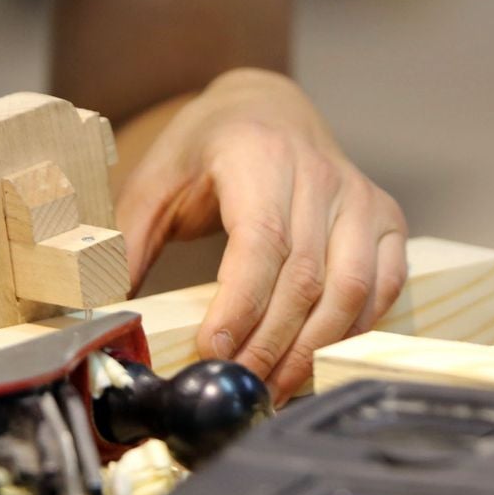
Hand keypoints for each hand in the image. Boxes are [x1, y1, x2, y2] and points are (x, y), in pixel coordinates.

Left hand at [115, 68, 406, 403]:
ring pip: (350, 289)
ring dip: (312, 350)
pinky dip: (353, 331)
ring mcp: (358, 195)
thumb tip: (108, 311)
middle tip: (235, 386)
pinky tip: (316, 357)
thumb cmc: (206, 146)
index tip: (213, 351)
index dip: (241, 305)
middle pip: (304, 277)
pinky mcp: (385, 217)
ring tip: (271, 387)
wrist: (266, 106)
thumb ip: (129, 241)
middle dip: (270, 344)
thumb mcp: (155, 179)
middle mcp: (318, 172)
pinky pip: (383, 286)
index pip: (261, 241)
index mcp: (258, 154)